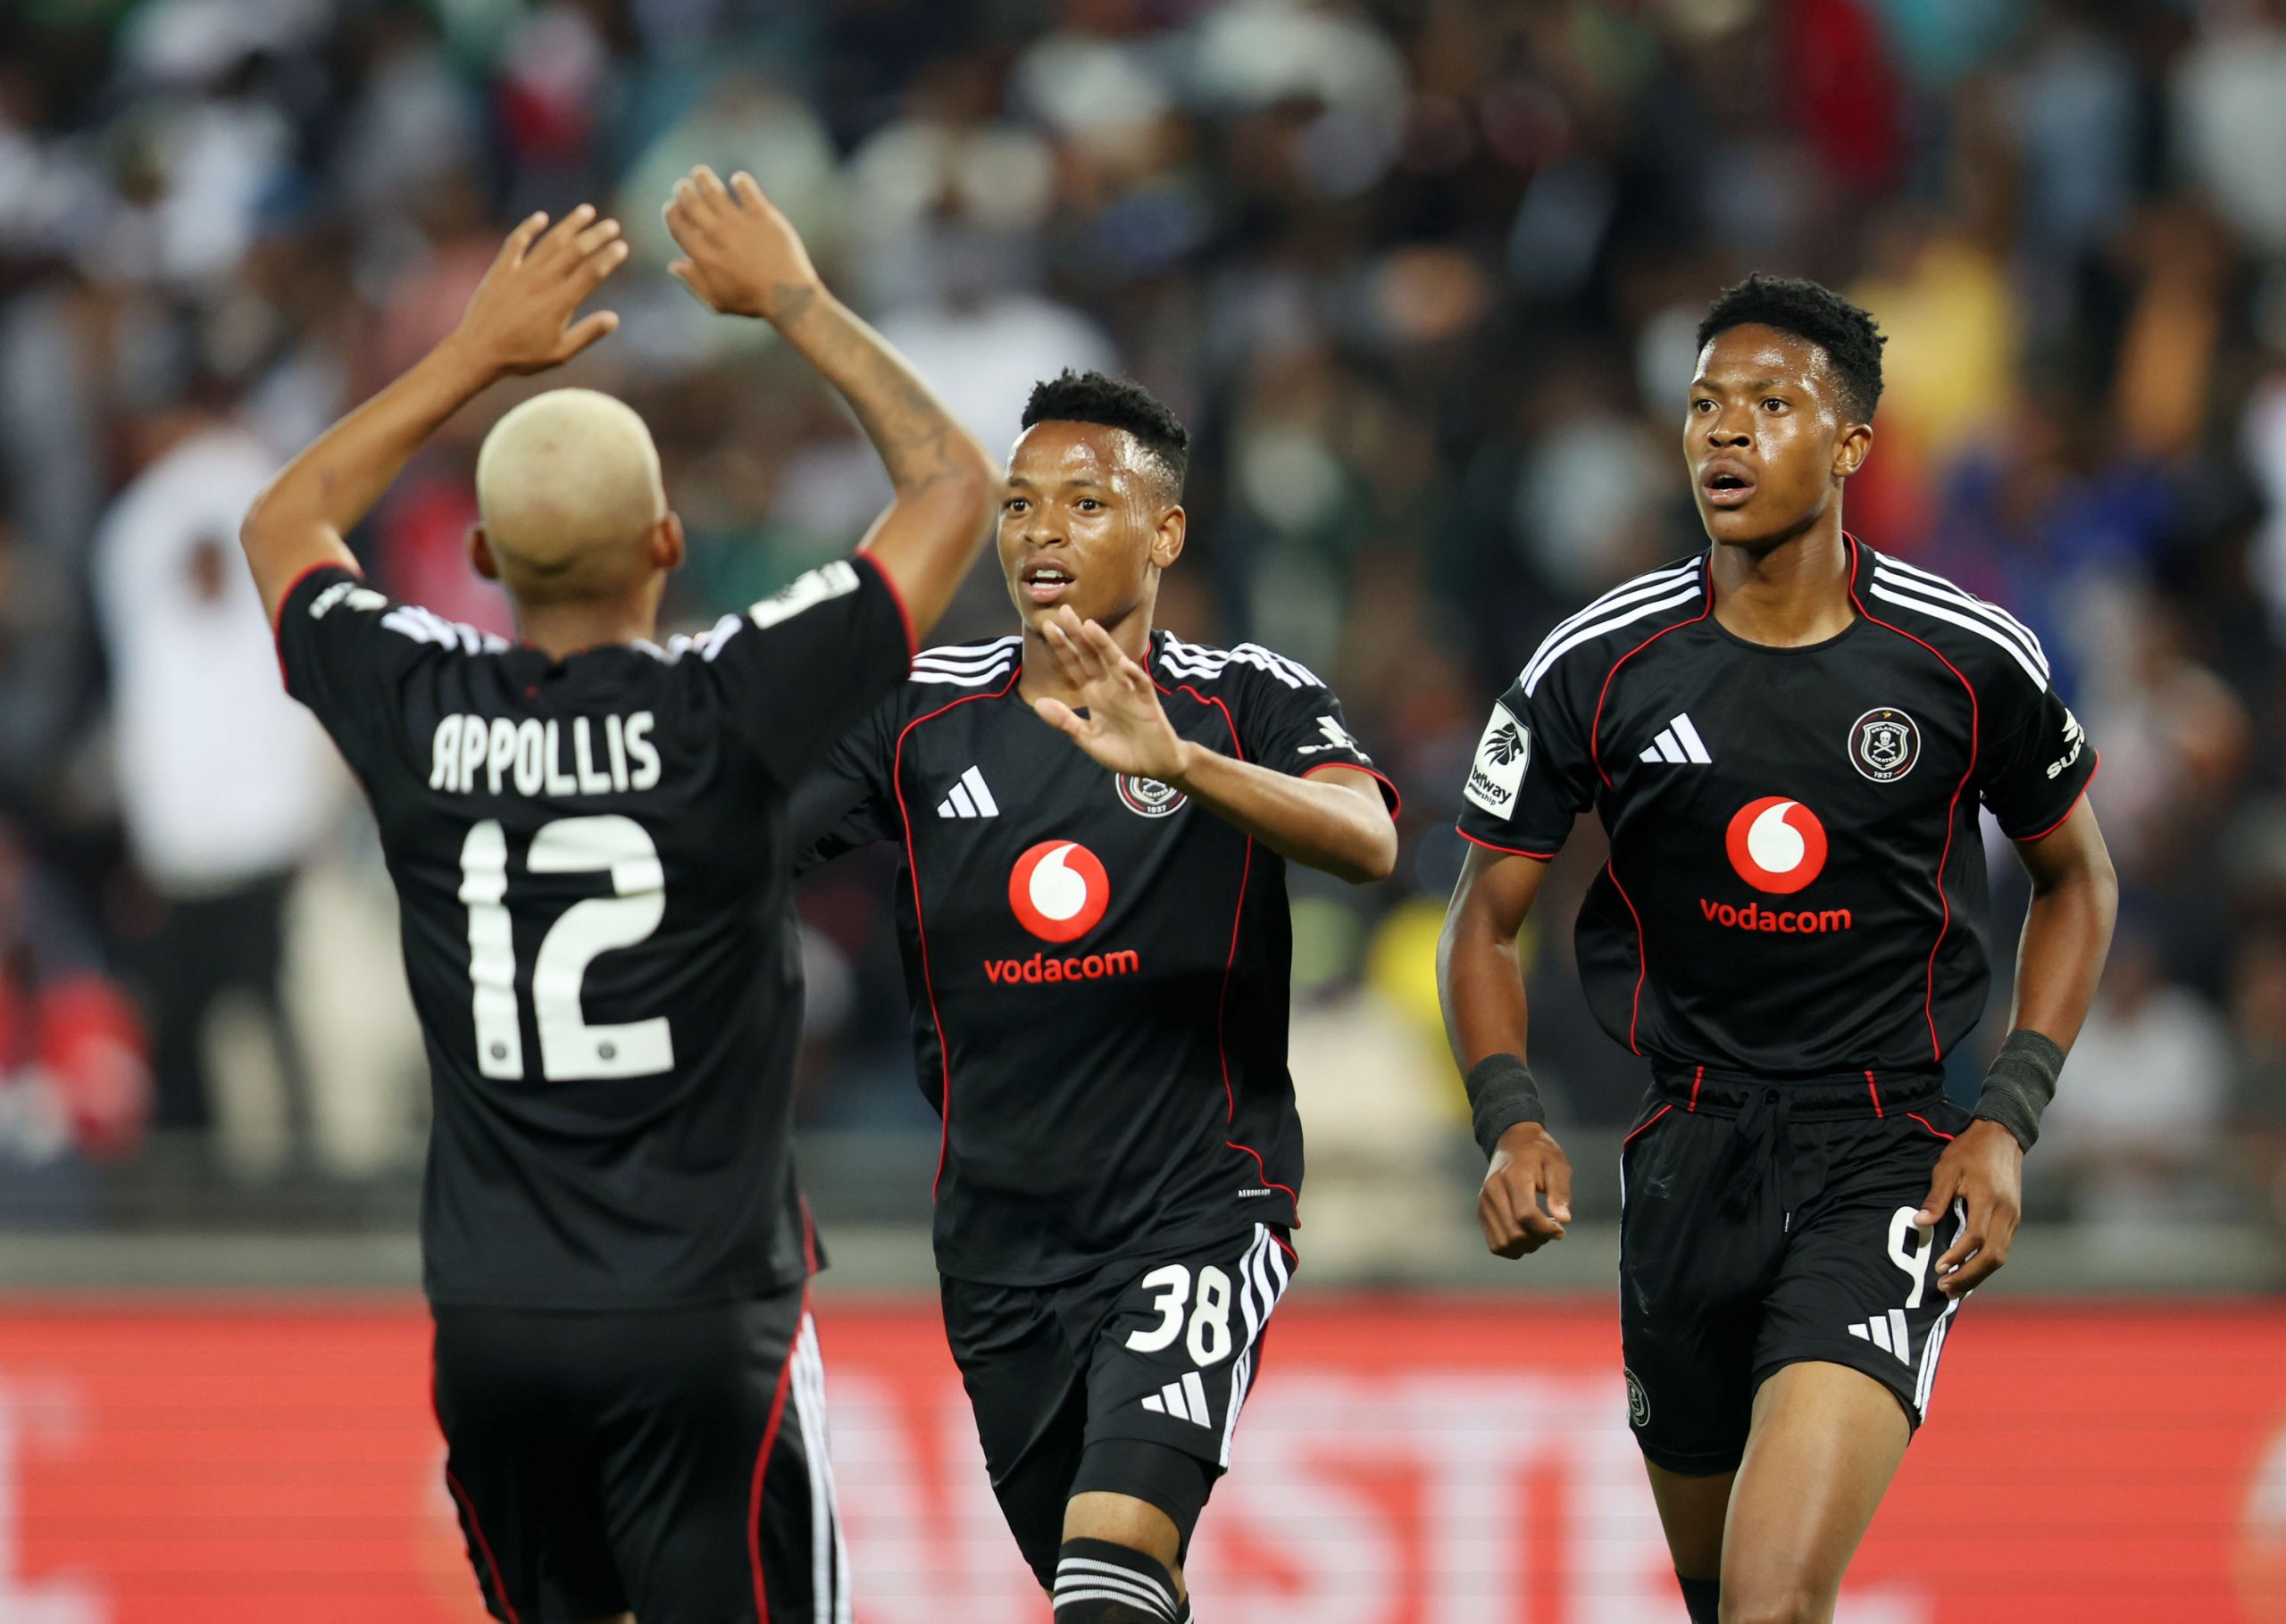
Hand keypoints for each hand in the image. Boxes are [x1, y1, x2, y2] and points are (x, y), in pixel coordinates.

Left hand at [448, 206, 626, 378]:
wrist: (478, 351)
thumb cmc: (522, 357)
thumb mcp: (560, 353)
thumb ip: (588, 334)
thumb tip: (614, 319)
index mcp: (560, 303)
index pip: (591, 273)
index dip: (608, 258)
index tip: (622, 247)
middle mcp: (542, 282)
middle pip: (574, 251)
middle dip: (596, 236)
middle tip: (612, 225)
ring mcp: (520, 273)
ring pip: (550, 242)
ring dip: (570, 225)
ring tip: (587, 211)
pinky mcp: (501, 271)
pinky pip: (516, 243)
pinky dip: (528, 228)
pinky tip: (541, 217)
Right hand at [662, 166, 822, 323]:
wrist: (789, 297)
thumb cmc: (752, 301)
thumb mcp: (717, 301)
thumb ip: (694, 282)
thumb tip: (674, 265)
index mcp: (704, 257)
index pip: (678, 226)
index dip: (671, 213)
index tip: (672, 206)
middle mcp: (717, 236)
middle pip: (691, 204)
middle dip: (683, 191)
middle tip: (682, 186)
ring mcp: (739, 223)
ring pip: (713, 191)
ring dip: (703, 178)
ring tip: (699, 173)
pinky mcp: (762, 215)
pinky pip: (746, 189)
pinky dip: (740, 181)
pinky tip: (738, 180)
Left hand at [1032, 607, 1189, 782]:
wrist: (1153, 765)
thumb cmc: (1122, 750)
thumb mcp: (1088, 738)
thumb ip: (1065, 721)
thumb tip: (1038, 703)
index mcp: (1094, 693)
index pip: (1076, 664)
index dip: (1063, 646)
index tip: (1049, 626)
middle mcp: (1110, 687)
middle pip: (1092, 656)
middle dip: (1079, 635)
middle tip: (1065, 610)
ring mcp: (1130, 692)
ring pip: (1115, 663)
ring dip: (1104, 645)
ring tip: (1090, 626)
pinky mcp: (1148, 703)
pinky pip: (1141, 684)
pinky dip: (1132, 674)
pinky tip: (1121, 663)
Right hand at [1479, 1122, 1571, 1257]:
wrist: (1513, 1142)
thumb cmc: (1540, 1153)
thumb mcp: (1557, 1165)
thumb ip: (1560, 1192)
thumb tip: (1564, 1219)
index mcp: (1513, 1177)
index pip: (1526, 1215)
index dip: (1547, 1229)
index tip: (1561, 1228)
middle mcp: (1493, 1192)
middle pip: (1515, 1233)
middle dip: (1538, 1239)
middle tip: (1552, 1229)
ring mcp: (1484, 1203)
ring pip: (1503, 1243)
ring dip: (1526, 1246)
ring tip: (1538, 1233)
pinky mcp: (1482, 1212)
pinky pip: (1495, 1244)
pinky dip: (1513, 1247)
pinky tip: (1526, 1234)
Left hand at [1916, 1118, 2023, 1296]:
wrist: (2003, 1138)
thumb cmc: (1970, 1151)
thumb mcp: (1946, 1168)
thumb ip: (1935, 1198)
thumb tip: (1920, 1223)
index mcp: (1989, 1200)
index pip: (1976, 1237)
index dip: (1958, 1255)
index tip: (1939, 1267)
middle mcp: (2007, 1213)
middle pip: (1993, 1256)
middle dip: (1969, 1276)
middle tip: (1945, 1288)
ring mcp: (2013, 1218)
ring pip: (2001, 1256)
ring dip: (1978, 1275)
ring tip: (1954, 1287)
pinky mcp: (2014, 1220)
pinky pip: (2002, 1249)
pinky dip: (1986, 1264)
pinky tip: (1969, 1272)